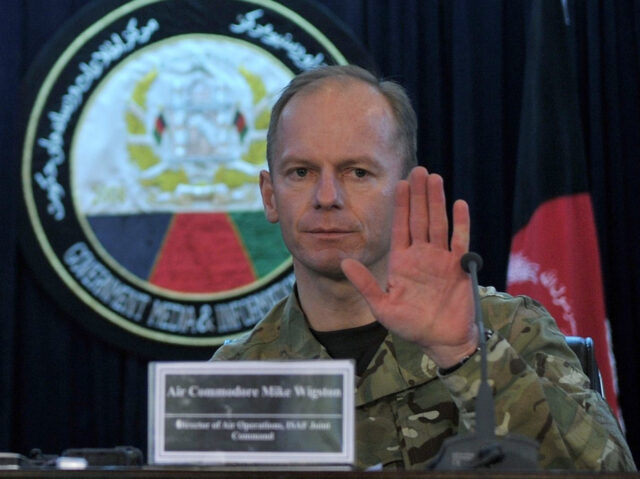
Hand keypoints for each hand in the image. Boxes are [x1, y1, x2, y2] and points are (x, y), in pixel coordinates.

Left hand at [341, 166, 477, 367]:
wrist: (440, 340)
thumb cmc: (409, 326)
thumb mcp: (381, 307)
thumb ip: (364, 284)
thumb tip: (344, 262)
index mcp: (401, 261)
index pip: (400, 226)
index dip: (400, 205)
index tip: (400, 183)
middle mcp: (421, 255)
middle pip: (419, 218)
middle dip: (418, 194)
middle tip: (418, 169)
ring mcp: (440, 259)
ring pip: (438, 224)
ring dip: (436, 202)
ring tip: (435, 179)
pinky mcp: (459, 267)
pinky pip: (460, 241)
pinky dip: (460, 223)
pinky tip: (459, 205)